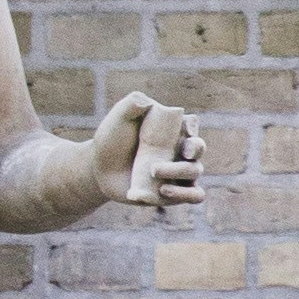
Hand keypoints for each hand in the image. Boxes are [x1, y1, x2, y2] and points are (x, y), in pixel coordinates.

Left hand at [90, 92, 204, 213]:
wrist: (100, 169)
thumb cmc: (112, 139)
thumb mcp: (119, 119)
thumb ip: (132, 104)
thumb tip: (146, 103)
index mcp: (172, 129)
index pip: (191, 124)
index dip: (192, 127)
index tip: (186, 130)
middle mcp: (180, 150)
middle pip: (199, 147)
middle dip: (195, 148)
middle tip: (183, 152)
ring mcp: (179, 172)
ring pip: (195, 171)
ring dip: (177, 171)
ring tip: (153, 171)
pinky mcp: (175, 192)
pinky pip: (195, 195)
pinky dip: (184, 194)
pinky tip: (163, 190)